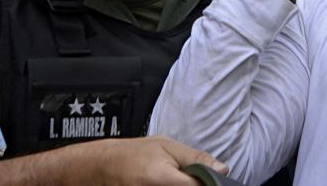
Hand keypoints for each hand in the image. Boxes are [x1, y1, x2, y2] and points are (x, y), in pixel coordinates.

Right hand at [94, 136, 226, 185]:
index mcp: (162, 179)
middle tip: (183, 174)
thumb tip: (223, 169)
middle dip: (195, 184)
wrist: (103, 167)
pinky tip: (168, 182)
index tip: (212, 177)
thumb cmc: (133, 154)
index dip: (210, 182)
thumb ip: (195, 158)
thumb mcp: (166, 145)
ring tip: (171, 177)